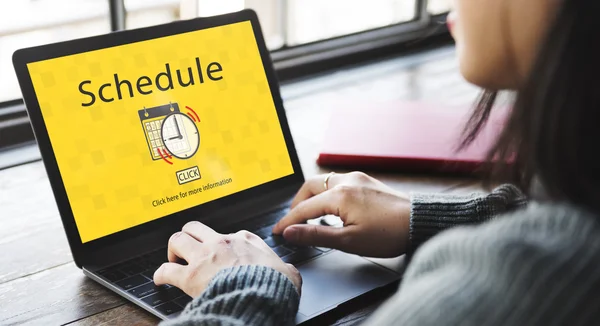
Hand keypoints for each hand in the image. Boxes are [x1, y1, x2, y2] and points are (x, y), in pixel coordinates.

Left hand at [154, 221, 301, 297]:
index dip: (224, 244)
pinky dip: (161, 274)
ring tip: (174, 259)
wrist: (261, 297)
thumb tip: (289, 273)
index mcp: (245, 240)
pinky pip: (166, 270)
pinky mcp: (191, 276)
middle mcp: (222, 243)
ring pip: (178, 239)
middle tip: (189, 249)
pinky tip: (160, 279)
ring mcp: (204, 257)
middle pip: (196, 227)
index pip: (230, 234)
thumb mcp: (288, 272)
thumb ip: (285, 268)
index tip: (222, 253)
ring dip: (173, 249)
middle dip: (189, 236)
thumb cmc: (274, 286)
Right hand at [272, 172, 409, 257]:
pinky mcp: (366, 181)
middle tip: (293, 221)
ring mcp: (358, 178)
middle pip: (310, 186)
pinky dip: (327, 193)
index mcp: (339, 195)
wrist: (420, 222)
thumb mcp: (348, 241)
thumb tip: (290, 232)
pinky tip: (331, 208)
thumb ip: (316, 235)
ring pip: (324, 182)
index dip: (288, 221)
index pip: (304, 208)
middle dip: (297, 203)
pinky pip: (338, 182)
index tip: (277, 232)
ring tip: (310, 216)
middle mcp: (346, 181)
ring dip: (312, 197)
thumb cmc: (389, 234)